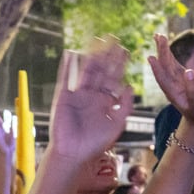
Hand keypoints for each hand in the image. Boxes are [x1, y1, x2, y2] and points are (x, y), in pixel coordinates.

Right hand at [48, 39, 131, 162]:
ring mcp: (78, 94)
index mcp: (105, 101)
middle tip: (114, 39)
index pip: (113, 78)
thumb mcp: (117, 124)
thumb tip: (129, 86)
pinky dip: (67, 66)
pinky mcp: (64, 97)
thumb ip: (125, 106)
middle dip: (107, 56)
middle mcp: (92, 95)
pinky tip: (70, 54)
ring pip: (86, 71)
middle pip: (101, 71)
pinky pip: (65, 78)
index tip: (126, 51)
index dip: (119, 65)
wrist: (74, 153)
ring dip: (91, 56)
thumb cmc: (95, 143)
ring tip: (97, 41)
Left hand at [149, 34, 193, 125]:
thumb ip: (193, 89)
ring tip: (159, 36)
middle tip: (158, 36)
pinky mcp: (181, 79)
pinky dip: (170, 55)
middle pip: (165, 66)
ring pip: (168, 64)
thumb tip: (189, 71)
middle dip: (161, 51)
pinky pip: (174, 65)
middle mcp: (171, 86)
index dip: (157, 68)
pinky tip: (166, 48)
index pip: (163, 78)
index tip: (151, 57)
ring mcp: (175, 82)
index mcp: (173, 93)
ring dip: (163, 50)